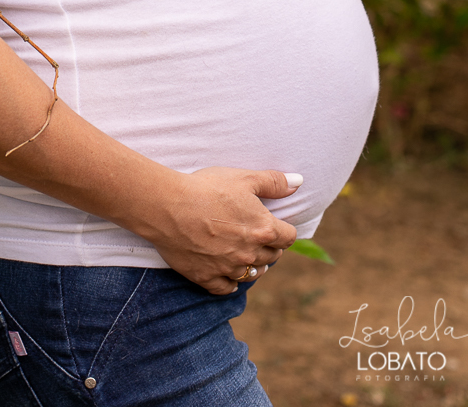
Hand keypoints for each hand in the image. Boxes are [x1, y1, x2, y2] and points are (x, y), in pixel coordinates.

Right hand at [143, 166, 300, 295]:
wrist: (168, 206)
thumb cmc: (206, 188)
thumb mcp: (243, 177)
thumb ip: (274, 182)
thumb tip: (299, 183)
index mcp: (263, 229)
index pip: (288, 237)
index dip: (283, 230)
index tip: (275, 224)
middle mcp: (250, 254)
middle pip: (272, 257)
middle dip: (269, 246)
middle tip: (257, 235)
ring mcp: (229, 269)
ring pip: (253, 275)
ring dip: (253, 265)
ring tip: (245, 253)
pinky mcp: (208, 278)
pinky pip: (228, 289)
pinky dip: (230, 281)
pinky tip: (227, 271)